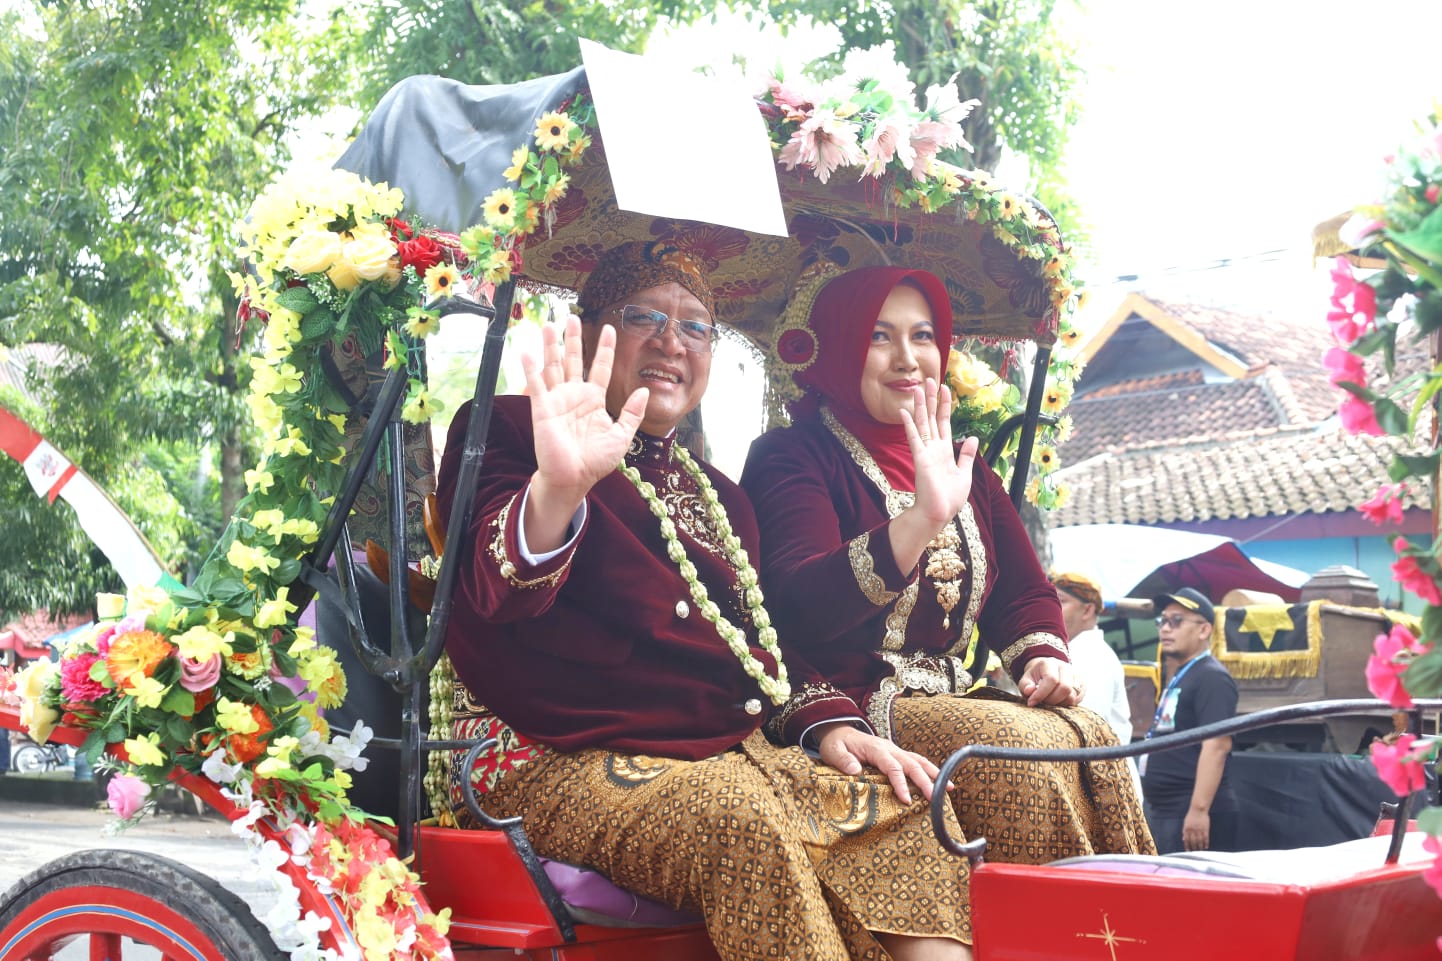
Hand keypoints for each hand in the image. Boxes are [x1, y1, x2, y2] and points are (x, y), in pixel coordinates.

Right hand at [521, 314, 647, 550]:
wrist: (573, 478)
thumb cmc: (596, 461)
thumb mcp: (622, 436)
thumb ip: (632, 413)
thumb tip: (644, 390)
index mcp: (593, 400)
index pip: (599, 367)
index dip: (604, 348)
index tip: (609, 328)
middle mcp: (574, 395)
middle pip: (573, 360)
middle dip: (573, 338)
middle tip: (571, 316)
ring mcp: (557, 400)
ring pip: (554, 366)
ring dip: (551, 346)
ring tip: (550, 324)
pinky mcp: (542, 409)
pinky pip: (536, 384)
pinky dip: (531, 368)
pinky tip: (526, 351)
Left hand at [814, 722, 944, 804]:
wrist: (838, 731)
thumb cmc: (836, 744)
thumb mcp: (832, 751)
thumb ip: (843, 760)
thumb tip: (856, 770)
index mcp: (875, 749)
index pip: (892, 766)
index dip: (901, 783)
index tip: (907, 800)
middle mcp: (889, 748)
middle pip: (911, 764)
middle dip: (925, 781)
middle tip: (936, 798)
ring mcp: (894, 750)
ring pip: (918, 760)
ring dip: (934, 774)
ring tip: (950, 788)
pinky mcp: (896, 755)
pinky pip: (915, 761)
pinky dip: (929, 770)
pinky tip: (940, 782)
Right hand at [899, 378, 979, 530]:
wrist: (940, 513)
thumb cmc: (950, 498)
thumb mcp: (964, 473)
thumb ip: (967, 455)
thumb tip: (972, 437)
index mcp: (945, 450)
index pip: (944, 422)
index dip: (945, 405)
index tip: (945, 388)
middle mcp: (934, 448)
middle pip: (932, 418)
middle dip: (932, 399)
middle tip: (929, 379)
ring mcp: (926, 452)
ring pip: (923, 423)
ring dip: (921, 405)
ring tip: (919, 388)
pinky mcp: (920, 458)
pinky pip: (914, 437)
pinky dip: (910, 424)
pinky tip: (905, 411)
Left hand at [1018, 656, 1083, 706]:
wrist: (1047, 670)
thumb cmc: (1036, 677)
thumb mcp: (1026, 679)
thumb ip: (1025, 685)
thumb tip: (1029, 691)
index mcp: (1050, 663)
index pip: (1051, 679)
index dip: (1041, 694)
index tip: (1031, 702)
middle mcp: (1066, 667)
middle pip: (1065, 688)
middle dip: (1052, 700)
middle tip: (1043, 702)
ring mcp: (1076, 675)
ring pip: (1072, 695)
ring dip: (1060, 703)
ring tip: (1050, 701)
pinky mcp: (1082, 684)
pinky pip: (1078, 699)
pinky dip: (1068, 704)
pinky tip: (1058, 701)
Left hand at [1183, 808, 1210, 850]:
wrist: (1198, 809)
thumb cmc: (1191, 816)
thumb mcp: (1185, 823)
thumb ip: (1184, 831)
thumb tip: (1183, 839)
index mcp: (1187, 829)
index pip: (1186, 840)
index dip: (1187, 846)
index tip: (1188, 851)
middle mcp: (1193, 831)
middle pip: (1193, 842)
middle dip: (1194, 848)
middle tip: (1195, 853)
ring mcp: (1199, 830)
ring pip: (1200, 841)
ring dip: (1200, 847)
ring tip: (1200, 851)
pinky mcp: (1205, 829)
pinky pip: (1206, 838)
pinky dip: (1206, 843)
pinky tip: (1206, 847)